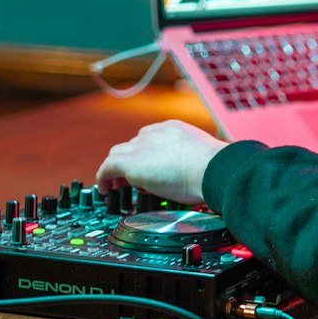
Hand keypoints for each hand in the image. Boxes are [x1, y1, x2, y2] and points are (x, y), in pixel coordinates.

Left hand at [96, 120, 224, 205]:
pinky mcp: (130, 163)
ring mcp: (140, 147)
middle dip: (130, 160)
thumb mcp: (202, 156)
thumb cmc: (214, 167)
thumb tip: (196, 172)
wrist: (211, 168)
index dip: (145, 154)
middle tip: (131, 178)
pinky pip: (107, 168)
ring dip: (115, 168)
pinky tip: (106, 190)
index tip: (149, 167)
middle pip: (131, 144)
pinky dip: (104, 178)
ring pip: (117, 154)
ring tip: (116, 185)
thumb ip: (191, 159)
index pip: (149, 137)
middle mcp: (153, 134)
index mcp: (171, 129)